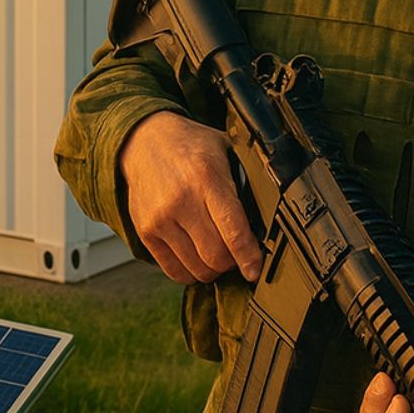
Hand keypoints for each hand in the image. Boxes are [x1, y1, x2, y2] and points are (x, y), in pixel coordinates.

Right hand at [116, 111, 263, 284]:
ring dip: (212, 269)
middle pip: (216, 257)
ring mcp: (160, 218)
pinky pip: (174, 270)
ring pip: (197, 268)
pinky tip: (197, 258)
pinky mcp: (145, 231)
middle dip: (232, 263)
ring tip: (216, 254)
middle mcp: (181, 200)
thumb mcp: (226, 150)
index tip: (255, 269)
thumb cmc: (192, 146)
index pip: (233, 232)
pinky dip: (190, 272)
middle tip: (237, 254)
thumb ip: (245, 183)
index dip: (249, 258)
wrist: (145, 140)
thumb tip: (269, 221)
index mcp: (207, 177)